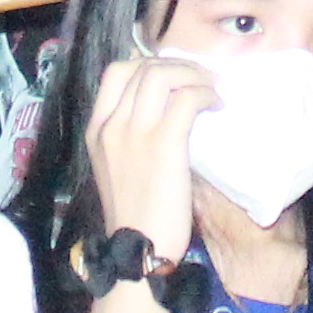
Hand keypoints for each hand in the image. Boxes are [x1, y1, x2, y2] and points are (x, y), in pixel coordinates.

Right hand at [84, 49, 216, 249]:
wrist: (137, 250)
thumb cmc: (135, 214)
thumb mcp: (117, 167)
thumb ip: (130, 135)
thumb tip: (165, 107)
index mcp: (96, 130)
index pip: (116, 72)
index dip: (148, 63)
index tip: (174, 74)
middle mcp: (111, 125)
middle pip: (141, 67)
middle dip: (176, 65)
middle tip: (199, 78)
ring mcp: (134, 132)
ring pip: (161, 75)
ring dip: (192, 74)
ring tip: (210, 88)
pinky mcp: (163, 144)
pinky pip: (186, 99)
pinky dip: (205, 94)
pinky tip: (216, 105)